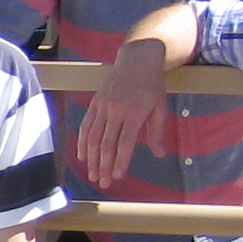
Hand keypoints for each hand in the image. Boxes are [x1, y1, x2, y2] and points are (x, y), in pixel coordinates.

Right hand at [72, 42, 167, 184]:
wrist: (138, 59)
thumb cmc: (152, 84)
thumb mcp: (160, 106)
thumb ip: (157, 132)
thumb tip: (159, 153)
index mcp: (135, 112)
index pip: (125, 143)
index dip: (120, 161)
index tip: (117, 176)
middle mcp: (116, 110)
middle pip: (105, 144)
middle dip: (103, 165)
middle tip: (103, 182)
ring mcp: (103, 106)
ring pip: (92, 137)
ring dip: (91, 158)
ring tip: (92, 174)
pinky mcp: (95, 103)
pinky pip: (85, 126)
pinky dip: (82, 142)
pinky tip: (82, 155)